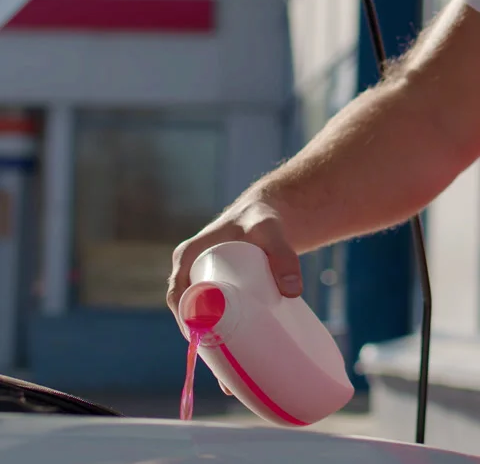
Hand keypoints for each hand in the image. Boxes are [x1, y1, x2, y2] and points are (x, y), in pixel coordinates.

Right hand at [166, 193, 302, 391]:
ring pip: (201, 321)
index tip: (202, 341)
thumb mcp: (270, 232)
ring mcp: (205, 284)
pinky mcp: (219, 292)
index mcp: (189, 255)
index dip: (184, 319)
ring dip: (210, 349)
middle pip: (188, 313)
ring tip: (229, 381)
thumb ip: (283, 255)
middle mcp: (192, 271)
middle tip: (224, 366)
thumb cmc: (263, 219)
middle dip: (201, 343)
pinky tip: (231, 372)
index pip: (177, 293)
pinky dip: (218, 342)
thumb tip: (293, 291)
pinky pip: (212, 319)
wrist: (268, 215)